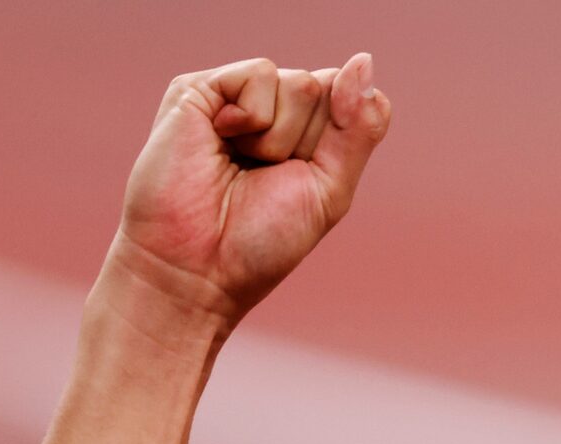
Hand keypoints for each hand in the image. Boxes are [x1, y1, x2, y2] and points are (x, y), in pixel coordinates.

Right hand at [110, 54, 391, 328]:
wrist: (197, 266)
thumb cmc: (262, 240)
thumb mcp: (329, 188)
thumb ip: (357, 129)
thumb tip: (363, 61)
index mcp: (306, 133)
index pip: (351, 102)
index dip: (339, 141)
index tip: (306, 178)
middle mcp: (273, 109)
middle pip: (328, 89)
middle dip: (309, 143)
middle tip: (267, 177)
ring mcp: (237, 97)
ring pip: (302, 82)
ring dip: (281, 138)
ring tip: (242, 165)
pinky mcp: (200, 88)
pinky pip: (260, 74)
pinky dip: (253, 118)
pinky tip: (223, 141)